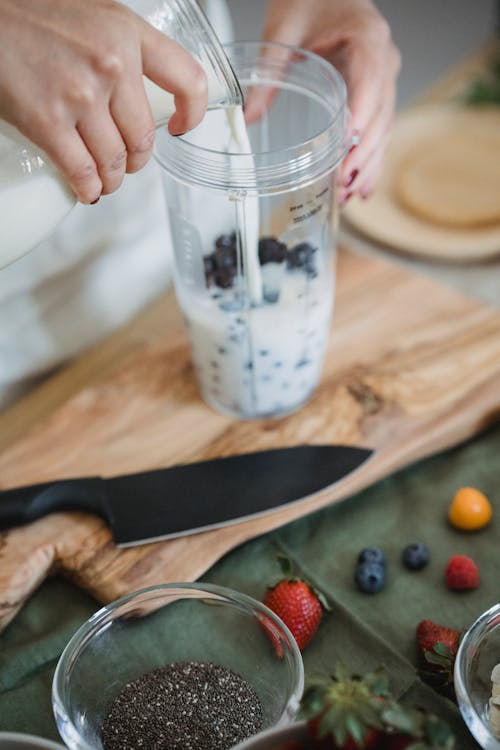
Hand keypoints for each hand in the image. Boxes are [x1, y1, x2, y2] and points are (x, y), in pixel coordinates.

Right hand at [0, 0, 207, 202]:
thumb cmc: (31, 15)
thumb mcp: (92, 17)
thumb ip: (121, 50)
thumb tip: (141, 96)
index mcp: (127, 33)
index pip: (187, 79)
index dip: (193, 112)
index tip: (181, 127)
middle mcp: (110, 63)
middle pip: (143, 138)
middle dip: (136, 160)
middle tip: (124, 163)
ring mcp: (80, 94)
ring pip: (114, 162)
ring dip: (111, 179)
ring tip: (104, 178)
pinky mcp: (48, 121)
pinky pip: (82, 172)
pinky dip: (88, 189)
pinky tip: (87, 189)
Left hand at [246, 0, 400, 201]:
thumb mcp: (282, 29)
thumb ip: (267, 72)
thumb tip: (248, 117)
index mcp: (367, 39)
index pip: (369, 82)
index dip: (360, 118)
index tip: (347, 147)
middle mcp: (383, 61)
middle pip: (379, 115)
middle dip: (362, 154)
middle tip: (342, 184)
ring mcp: (383, 80)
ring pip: (382, 129)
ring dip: (368, 165)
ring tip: (349, 196)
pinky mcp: (375, 95)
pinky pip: (378, 131)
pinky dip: (370, 160)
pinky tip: (361, 187)